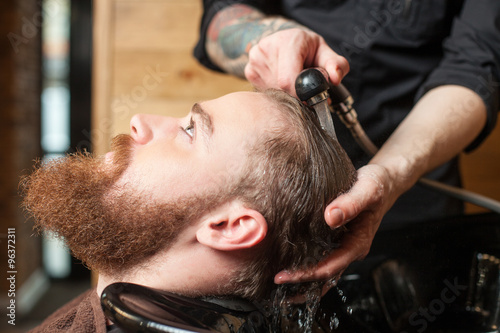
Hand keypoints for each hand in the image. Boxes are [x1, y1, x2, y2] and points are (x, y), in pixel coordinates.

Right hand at [244, 28, 348, 95]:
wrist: (287, 41)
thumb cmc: (308, 49)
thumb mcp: (326, 53)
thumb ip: (337, 65)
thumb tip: (335, 79)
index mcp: (289, 41)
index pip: (288, 79)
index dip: (300, 95)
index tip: (308, 100)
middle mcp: (268, 47)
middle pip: (281, 88)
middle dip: (295, 94)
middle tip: (303, 88)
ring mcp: (256, 59)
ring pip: (272, 92)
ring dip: (285, 94)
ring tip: (293, 82)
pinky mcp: (249, 71)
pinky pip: (264, 92)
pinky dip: (275, 92)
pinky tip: (281, 82)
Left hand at [274, 164, 398, 283]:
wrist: (384, 182)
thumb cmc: (378, 186)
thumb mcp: (367, 190)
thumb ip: (350, 203)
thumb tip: (330, 217)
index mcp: (358, 244)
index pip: (329, 268)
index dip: (306, 275)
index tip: (283, 276)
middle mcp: (350, 249)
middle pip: (324, 277)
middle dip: (300, 285)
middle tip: (274, 282)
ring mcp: (343, 246)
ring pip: (322, 271)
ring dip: (302, 280)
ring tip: (277, 283)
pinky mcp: (336, 238)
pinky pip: (320, 256)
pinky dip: (305, 263)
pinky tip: (288, 260)